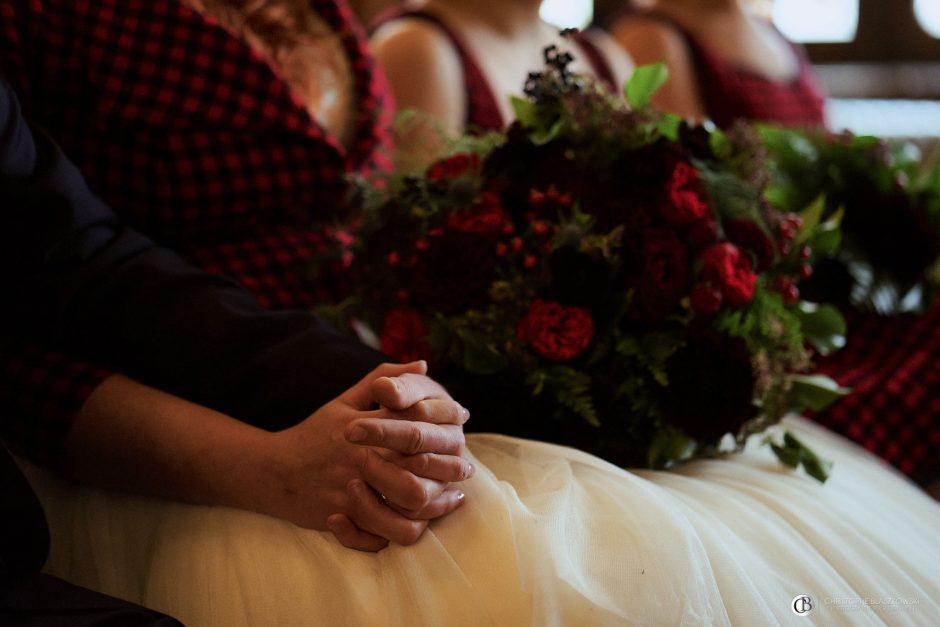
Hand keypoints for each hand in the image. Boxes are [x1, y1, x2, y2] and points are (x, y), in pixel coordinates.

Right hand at [261, 362, 472, 550]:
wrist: (272, 469)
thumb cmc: (314, 433)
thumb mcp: (345, 400)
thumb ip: (383, 380)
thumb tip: (422, 365)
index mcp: (366, 430)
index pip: (416, 433)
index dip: (444, 437)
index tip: (461, 437)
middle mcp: (361, 461)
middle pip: (417, 478)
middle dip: (446, 478)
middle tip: (463, 478)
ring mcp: (352, 493)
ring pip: (404, 514)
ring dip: (430, 512)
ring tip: (446, 504)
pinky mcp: (343, 519)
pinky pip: (382, 537)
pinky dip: (400, 533)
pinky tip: (416, 522)